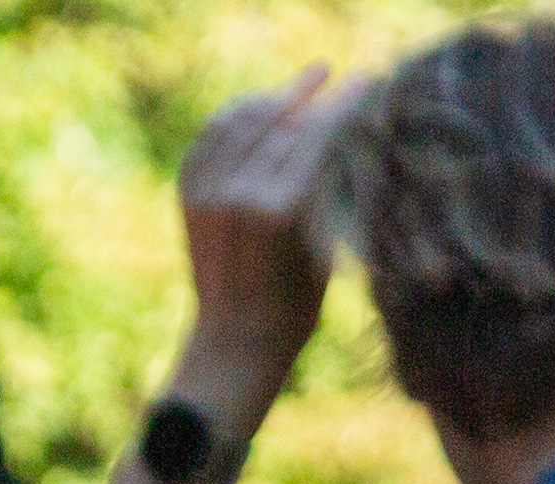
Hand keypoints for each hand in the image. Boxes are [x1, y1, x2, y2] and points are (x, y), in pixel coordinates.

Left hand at [177, 69, 357, 402]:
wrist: (235, 339)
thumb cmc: (295, 305)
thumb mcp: (323, 245)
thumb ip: (323, 188)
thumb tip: (334, 134)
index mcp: (280, 210)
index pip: (317, 137)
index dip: (343, 105)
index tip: (365, 82)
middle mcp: (238, 193)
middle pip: (280, 122)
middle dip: (308, 93)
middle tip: (330, 74)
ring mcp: (208, 191)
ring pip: (242, 121)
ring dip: (272, 98)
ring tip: (298, 87)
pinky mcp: (189, 193)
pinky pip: (212, 137)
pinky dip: (235, 116)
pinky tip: (257, 107)